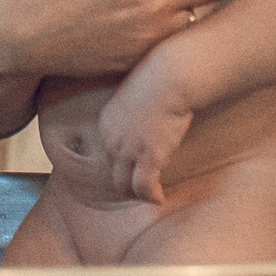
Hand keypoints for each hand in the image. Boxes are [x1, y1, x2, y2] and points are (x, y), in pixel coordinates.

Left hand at [95, 62, 193, 203]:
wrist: (170, 78)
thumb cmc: (159, 84)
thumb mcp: (135, 102)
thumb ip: (132, 120)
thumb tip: (144, 134)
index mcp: (106, 125)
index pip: (110, 156)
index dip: (125, 167)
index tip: (139, 171)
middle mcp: (111, 140)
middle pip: (114, 174)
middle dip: (129, 186)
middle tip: (146, 189)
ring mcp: (128, 150)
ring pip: (125, 186)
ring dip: (139, 195)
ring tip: (153, 196)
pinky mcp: (149, 156)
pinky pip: (144, 187)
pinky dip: (151, 196)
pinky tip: (160, 197)